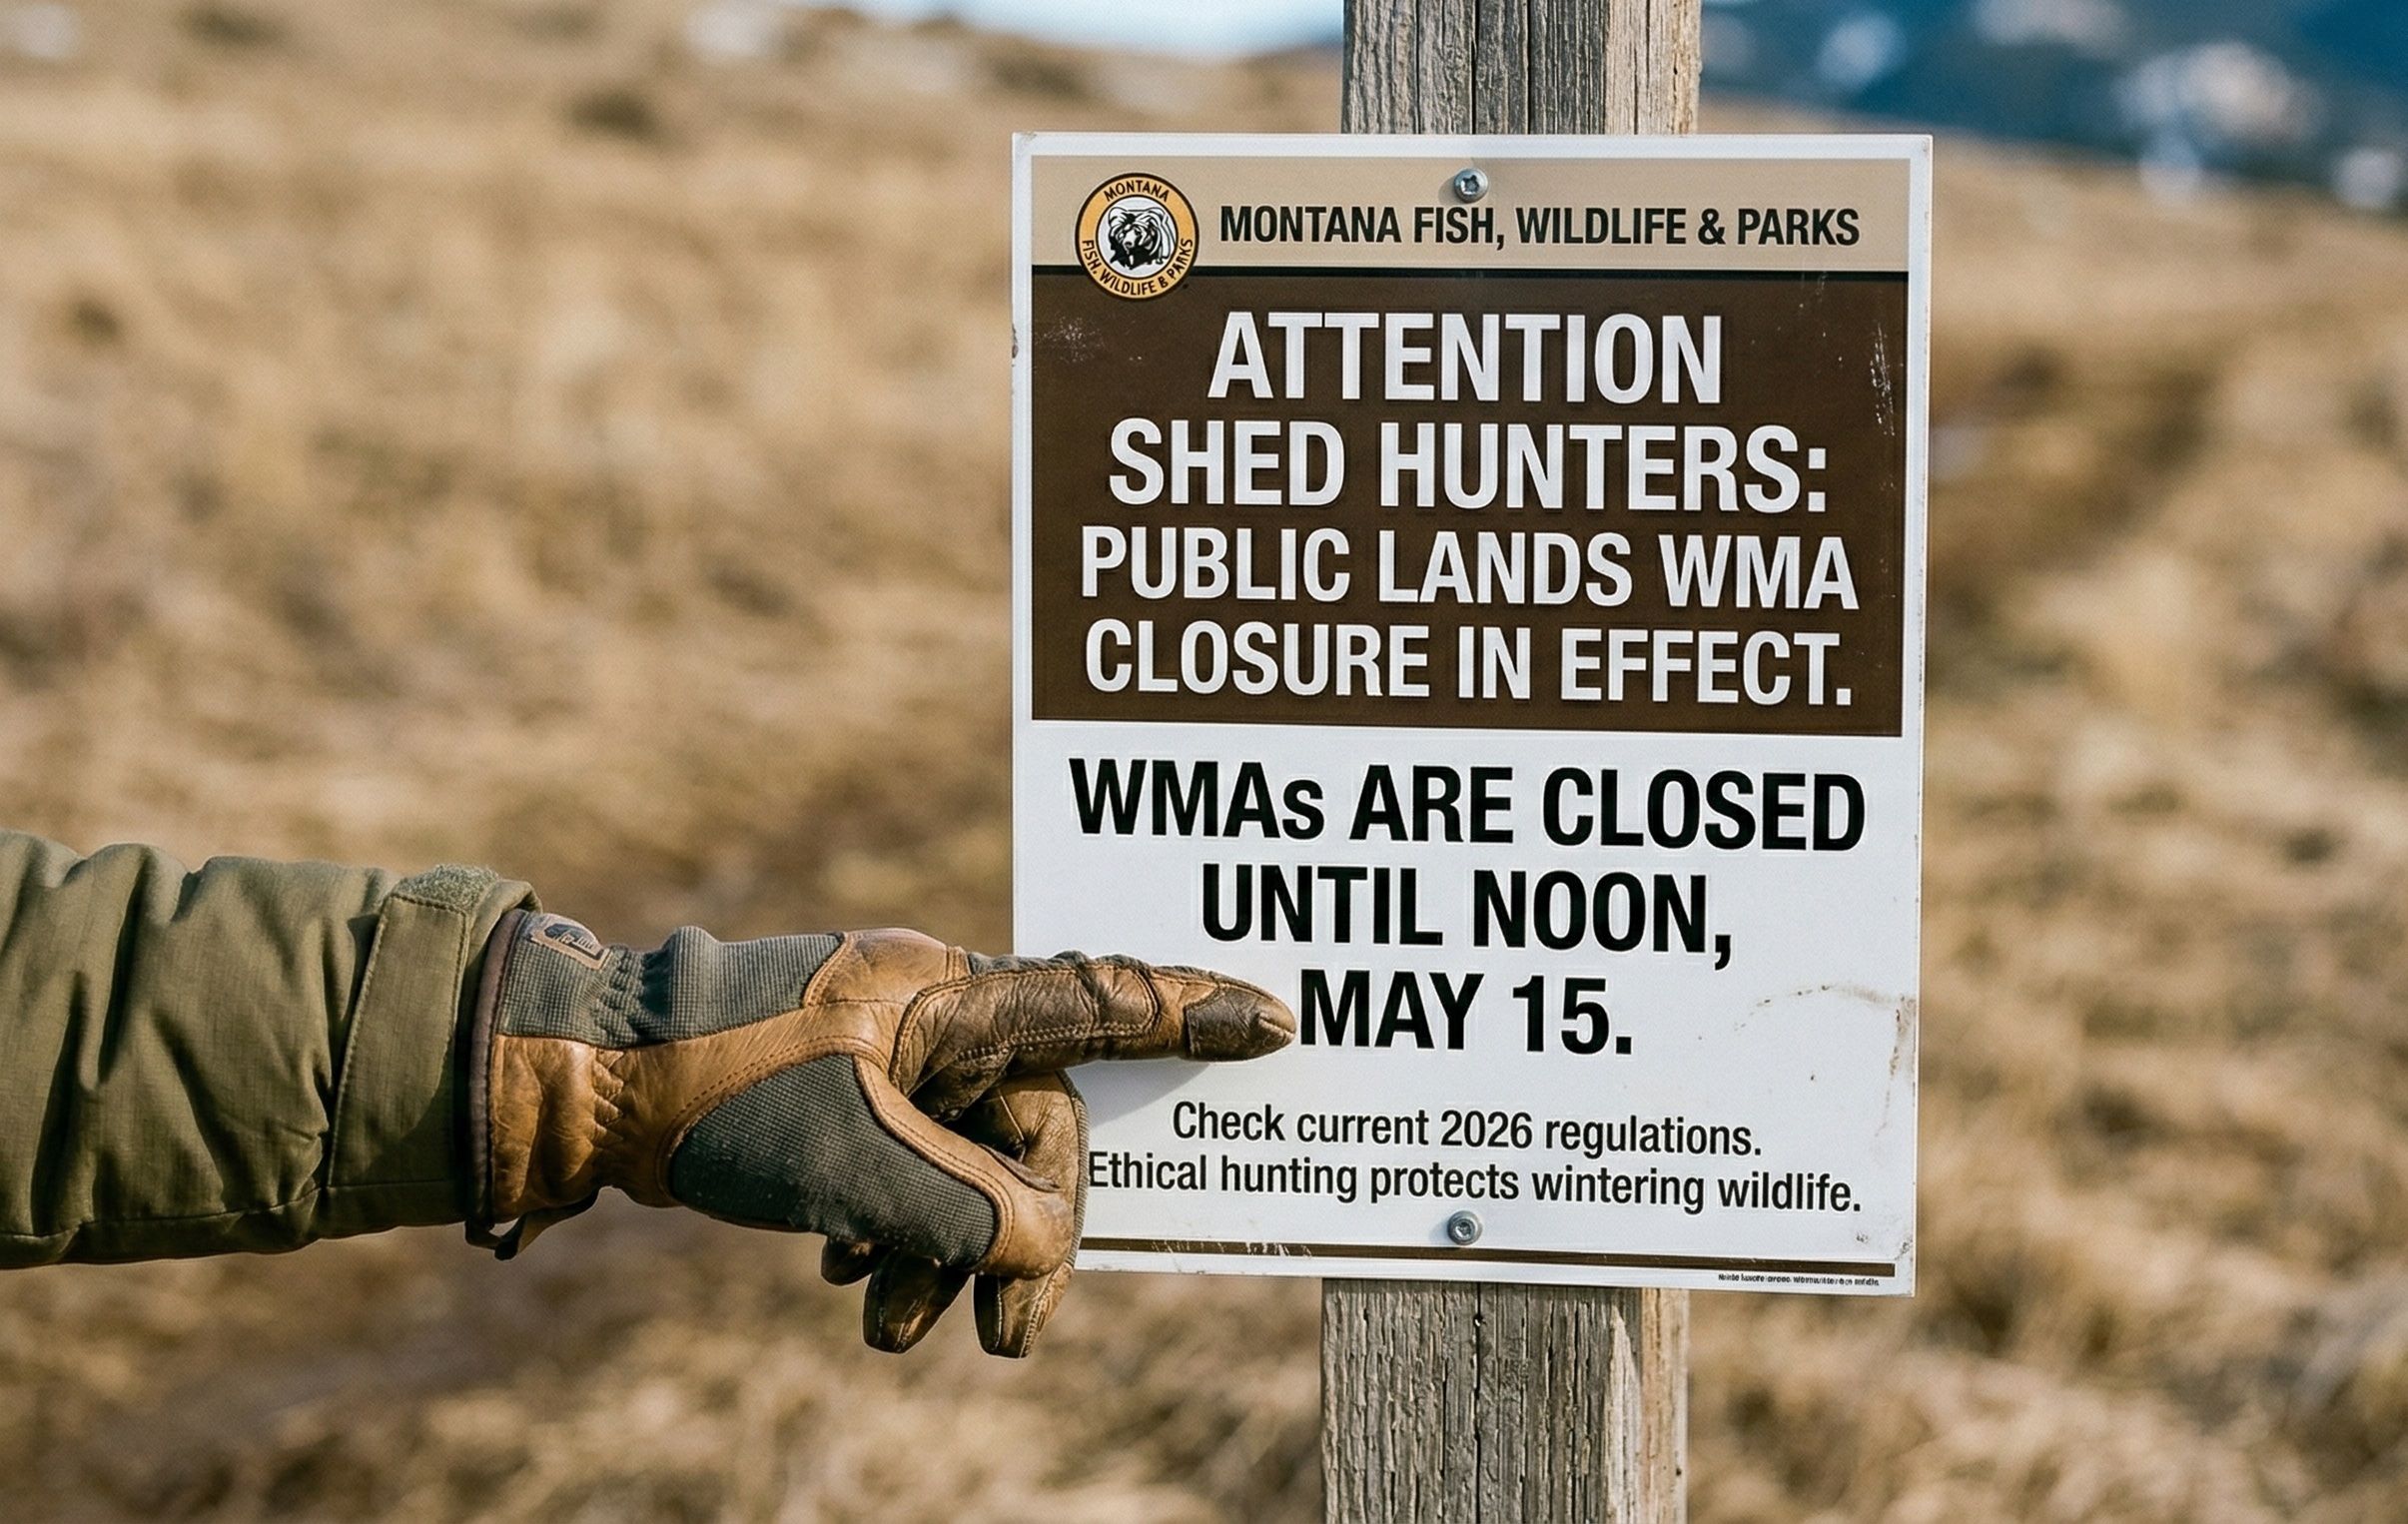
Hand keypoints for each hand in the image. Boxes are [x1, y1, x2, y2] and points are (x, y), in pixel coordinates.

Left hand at [468, 914, 1293, 1354]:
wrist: (574, 1082)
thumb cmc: (712, 1095)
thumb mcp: (855, 1166)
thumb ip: (974, 1212)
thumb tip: (1046, 1248)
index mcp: (948, 993)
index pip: (1103, 1001)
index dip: (1196, 1017)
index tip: (1278, 1019)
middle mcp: (928, 1009)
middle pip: (1033, 1125)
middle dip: (1020, 1236)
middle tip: (1003, 1341)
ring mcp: (880, 1045)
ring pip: (965, 1155)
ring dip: (947, 1249)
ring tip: (893, 1326)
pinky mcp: (835, 1084)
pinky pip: (908, 1158)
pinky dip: (898, 1225)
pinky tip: (852, 1276)